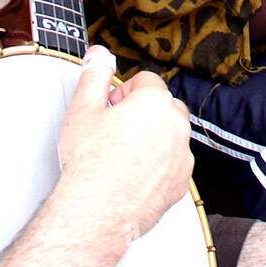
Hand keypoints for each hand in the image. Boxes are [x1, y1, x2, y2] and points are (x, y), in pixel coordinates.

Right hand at [56, 46, 191, 243]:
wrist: (97, 211)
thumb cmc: (89, 164)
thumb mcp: (83, 109)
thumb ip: (95, 75)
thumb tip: (99, 54)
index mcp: (155, 102)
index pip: (146, 80)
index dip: (124, 92)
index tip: (111, 107)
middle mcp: (176, 125)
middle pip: (163, 105)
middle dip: (142, 111)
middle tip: (115, 128)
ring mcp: (182, 155)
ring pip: (171, 134)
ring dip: (153, 136)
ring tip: (122, 153)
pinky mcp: (182, 182)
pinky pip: (174, 162)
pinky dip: (159, 163)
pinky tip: (133, 173)